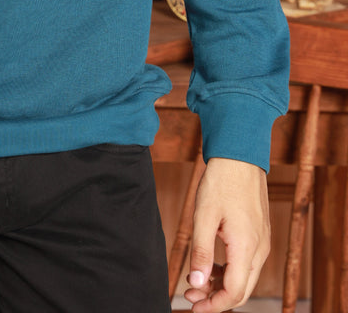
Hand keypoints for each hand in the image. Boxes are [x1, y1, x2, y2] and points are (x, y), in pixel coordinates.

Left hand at [184, 157, 269, 311]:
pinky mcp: (260, 235)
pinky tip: (211, 266)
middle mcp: (260, 249)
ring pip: (245, 278)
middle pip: (242, 291)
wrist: (240, 156)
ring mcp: (262, 242)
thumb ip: (201, 253)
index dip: (214, 306)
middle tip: (190, 295)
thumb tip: (197, 284)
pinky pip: (247, 264)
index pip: (234, 293)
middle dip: (216, 299)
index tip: (193, 306)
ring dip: (222, 285)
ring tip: (196, 281)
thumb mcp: (204, 216)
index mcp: (246, 247)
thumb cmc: (221, 182)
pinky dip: (230, 271)